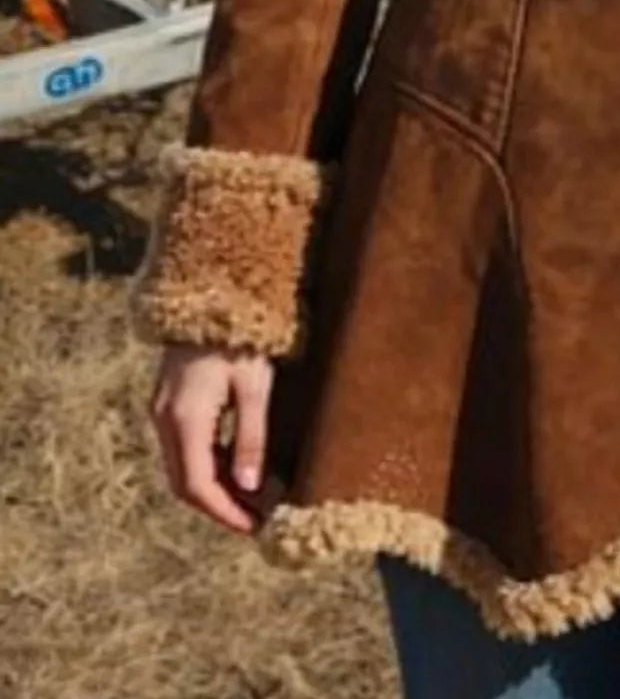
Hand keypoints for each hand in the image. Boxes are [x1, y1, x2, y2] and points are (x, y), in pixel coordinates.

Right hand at [148, 344, 273, 533]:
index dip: (226, 512)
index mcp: (184, 419)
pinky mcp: (169, 401)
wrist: (210, 292)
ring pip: (183, 467)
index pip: (198, 486)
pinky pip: (184, 447)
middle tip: (258, 517)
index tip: (255, 527)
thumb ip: (251, 437)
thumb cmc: (240, 335)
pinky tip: (238, 465)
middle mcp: (165, 419)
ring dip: (215, 486)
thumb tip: (249, 487)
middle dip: (220, 505)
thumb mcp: (254, 385)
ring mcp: (162, 410)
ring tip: (254, 497)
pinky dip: (209, 464)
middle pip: (185, 483)